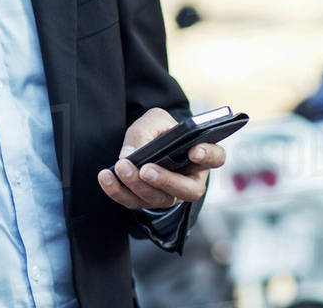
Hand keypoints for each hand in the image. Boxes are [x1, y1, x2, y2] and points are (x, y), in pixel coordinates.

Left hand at [96, 107, 226, 210]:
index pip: (215, 158)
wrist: (144, 141)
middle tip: (145, 169)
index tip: (194, 151)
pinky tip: (106, 177)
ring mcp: (169, 194)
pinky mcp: (146, 200)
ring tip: (120, 167)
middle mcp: (189, 180)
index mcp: (200, 156)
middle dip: (165, 181)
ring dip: (137, 186)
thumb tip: (131, 154)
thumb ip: (147, 130)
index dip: (208, 155)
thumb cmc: (158, 130)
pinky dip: (117, 191)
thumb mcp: (154, 120)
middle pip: (187, 190)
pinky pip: (133, 202)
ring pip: (159, 199)